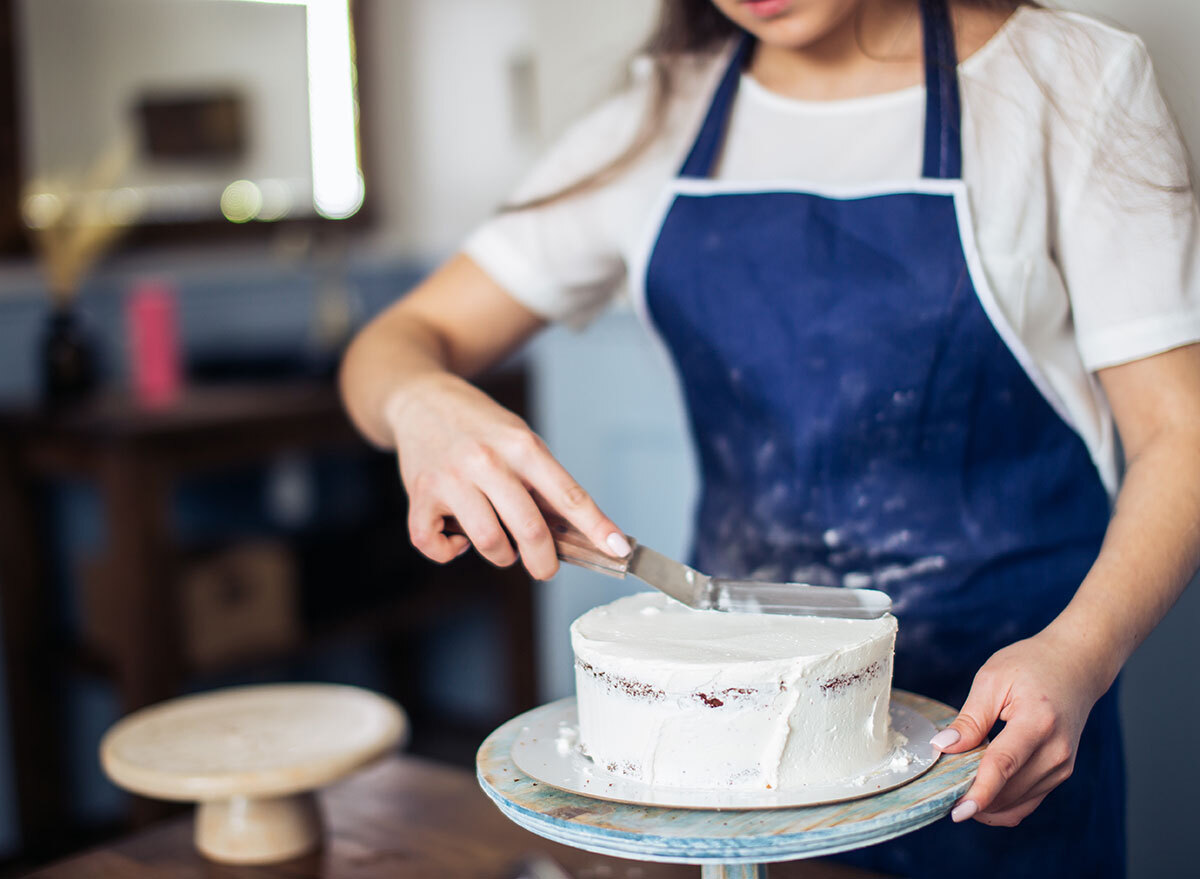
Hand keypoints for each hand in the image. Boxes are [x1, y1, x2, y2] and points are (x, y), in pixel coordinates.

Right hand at [384, 372, 629, 579]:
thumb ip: (541, 482)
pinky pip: (435, 546)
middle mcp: (487, 461)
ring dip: (502, 556)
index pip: (568, 495)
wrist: (420, 400)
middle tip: (545, 567)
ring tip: (502, 544)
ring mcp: (450, 479)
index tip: (619, 550)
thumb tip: (572, 534)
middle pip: (530, 529)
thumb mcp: (519, 439)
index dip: (597, 527)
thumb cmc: (480, 427)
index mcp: (522, 446)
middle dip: (544, 561)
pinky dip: (449, 553)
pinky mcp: (419, 495)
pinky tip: (458, 538)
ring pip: (489, 542)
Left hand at [929, 629, 1113, 826]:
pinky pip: (1029, 801)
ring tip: (959, 788)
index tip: (958, 812)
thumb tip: (942, 747)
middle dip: (975, 798)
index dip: (980, 792)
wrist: (1075, 666)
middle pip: (1010, 790)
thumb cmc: (1030, 665)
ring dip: (988, 804)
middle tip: (943, 791)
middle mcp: (1056, 750)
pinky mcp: (1061, 773)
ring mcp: (1063, 765)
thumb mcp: (992, 680)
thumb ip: (970, 719)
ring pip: (1018, 802)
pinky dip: (1003, 804)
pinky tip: (981, 795)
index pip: (1004, 765)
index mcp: (1037, 721)